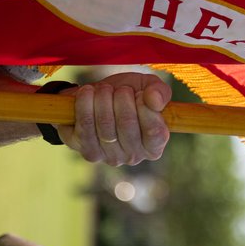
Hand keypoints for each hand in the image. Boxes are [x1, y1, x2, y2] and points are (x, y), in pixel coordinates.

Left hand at [56, 72, 170, 165]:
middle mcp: (134, 157)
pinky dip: (85, 103)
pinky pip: (85, 125)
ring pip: (105, 124)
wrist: (98, 98)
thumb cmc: (129, 95)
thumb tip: (154, 99)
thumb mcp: (148, 88)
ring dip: (103, 97)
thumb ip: (160, 91)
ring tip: (104, 89)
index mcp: (154, 145)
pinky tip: (88, 93)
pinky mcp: (88, 151)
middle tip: (120, 88)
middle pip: (127, 124)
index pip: (155, 132)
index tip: (139, 94)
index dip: (145, 107)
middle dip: (122, 97)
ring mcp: (109, 157)